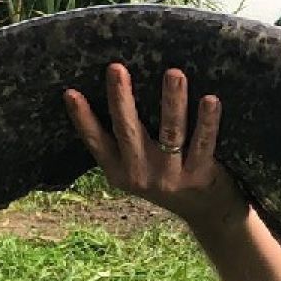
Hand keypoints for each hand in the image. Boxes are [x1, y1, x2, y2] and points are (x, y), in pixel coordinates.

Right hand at [63, 64, 247, 229]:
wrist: (206, 212)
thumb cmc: (169, 178)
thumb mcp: (139, 169)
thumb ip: (127, 142)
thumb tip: (116, 90)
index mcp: (120, 171)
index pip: (96, 142)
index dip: (83, 119)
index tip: (71, 93)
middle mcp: (141, 175)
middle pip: (128, 132)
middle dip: (121, 99)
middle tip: (116, 68)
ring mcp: (170, 177)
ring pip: (170, 133)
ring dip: (171, 102)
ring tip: (173, 74)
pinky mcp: (198, 176)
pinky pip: (204, 143)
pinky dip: (207, 121)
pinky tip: (210, 99)